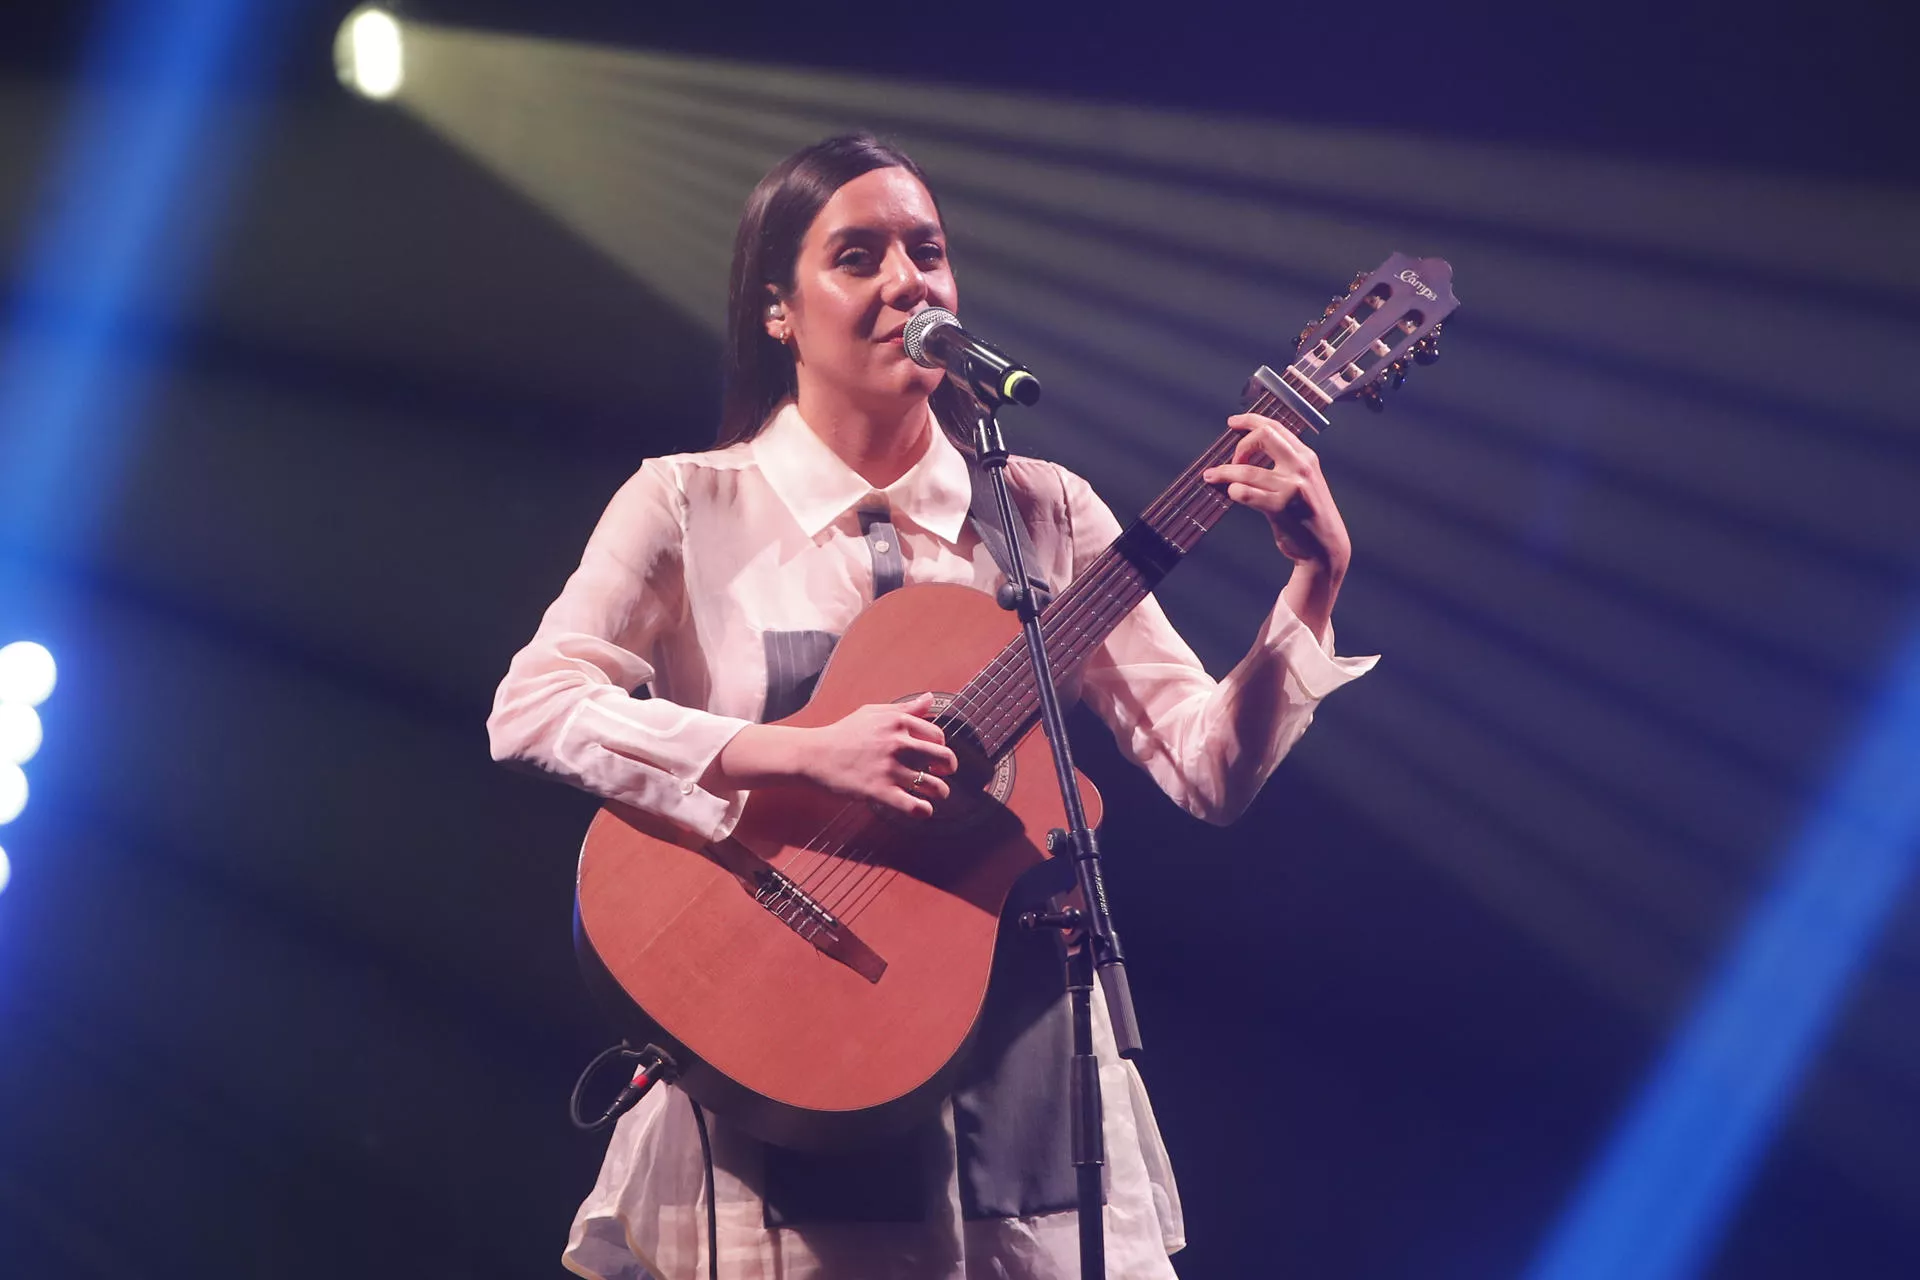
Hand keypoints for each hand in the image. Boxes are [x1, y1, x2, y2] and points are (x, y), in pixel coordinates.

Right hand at [799, 693, 957, 817]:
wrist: (814, 755)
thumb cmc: (843, 733)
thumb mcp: (873, 713)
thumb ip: (905, 708)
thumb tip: (930, 699)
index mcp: (898, 722)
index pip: (938, 736)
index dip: (941, 746)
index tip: (934, 754)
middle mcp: (898, 744)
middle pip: (944, 758)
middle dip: (949, 768)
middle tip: (943, 773)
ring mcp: (890, 769)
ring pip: (934, 786)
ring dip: (941, 792)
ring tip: (937, 794)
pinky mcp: (879, 791)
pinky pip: (914, 806)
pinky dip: (924, 811)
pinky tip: (922, 809)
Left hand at [1203, 413, 1351, 641]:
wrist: (1326, 547)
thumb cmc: (1309, 514)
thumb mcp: (1305, 481)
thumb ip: (1286, 463)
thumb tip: (1248, 449)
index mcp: (1306, 457)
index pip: (1276, 427)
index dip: (1251, 420)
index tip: (1233, 422)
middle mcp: (1301, 466)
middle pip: (1263, 436)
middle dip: (1240, 444)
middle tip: (1231, 459)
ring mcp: (1291, 487)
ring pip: (1246, 470)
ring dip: (1224, 472)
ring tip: (1212, 476)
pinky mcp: (1280, 507)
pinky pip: (1245, 492)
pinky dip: (1234, 491)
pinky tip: (1232, 494)